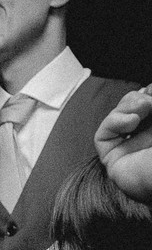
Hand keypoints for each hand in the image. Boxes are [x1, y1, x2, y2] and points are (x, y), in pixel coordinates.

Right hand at [95, 85, 151, 203]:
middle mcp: (147, 140)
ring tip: (143, 107)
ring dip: (126, 106)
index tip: (151, 89)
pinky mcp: (113, 160)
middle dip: (136, 98)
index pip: (146, 107)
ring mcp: (131, 149)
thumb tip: (147, 89)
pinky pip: (103, 135)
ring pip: (116, 118)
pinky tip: (131, 121)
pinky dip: (113, 121)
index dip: (146, 93)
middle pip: (130, 109)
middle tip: (149, 99)